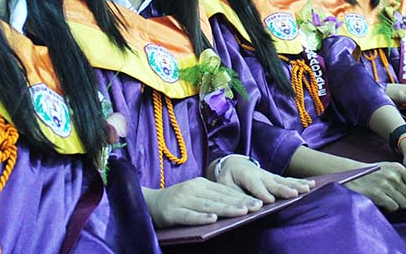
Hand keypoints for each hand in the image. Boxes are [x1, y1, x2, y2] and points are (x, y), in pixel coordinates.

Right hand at [144, 177, 261, 227]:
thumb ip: (211, 198)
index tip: (259, 202)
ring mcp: (181, 200)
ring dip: (226, 209)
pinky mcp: (171, 213)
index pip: (225, 191)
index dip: (242, 196)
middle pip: (219, 198)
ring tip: (242, 212)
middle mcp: (192, 189)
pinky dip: (201, 218)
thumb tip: (238, 205)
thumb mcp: (194, 194)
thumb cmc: (175, 201)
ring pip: (208, 206)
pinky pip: (188, 216)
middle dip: (240, 202)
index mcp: (200, 183)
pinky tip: (212, 220)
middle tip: (257, 207)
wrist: (146, 203)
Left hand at [216, 156, 313, 203]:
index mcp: (247, 176)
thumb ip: (236, 194)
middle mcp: (261, 174)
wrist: (235, 163)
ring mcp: (270, 176)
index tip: (270, 200)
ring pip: (285, 180)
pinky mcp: (276, 178)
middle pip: (274, 183)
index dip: (262, 193)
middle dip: (284, 189)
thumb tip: (248, 205)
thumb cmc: (228, 176)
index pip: (255, 186)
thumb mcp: (225, 184)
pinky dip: (301, 182)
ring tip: (307, 188)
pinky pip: (289, 180)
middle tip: (294, 194)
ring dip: (297, 184)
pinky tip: (312, 184)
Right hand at [345, 161, 405, 211]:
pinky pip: (394, 207)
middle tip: (396, 198)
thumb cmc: (373, 173)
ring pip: (405, 204)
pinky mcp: (378, 195)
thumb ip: (404, 176)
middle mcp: (394, 176)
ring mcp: (386, 185)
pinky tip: (383, 202)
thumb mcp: (390, 168)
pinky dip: (390, 208)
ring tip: (389, 199)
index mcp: (398, 168)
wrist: (351, 174)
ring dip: (398, 205)